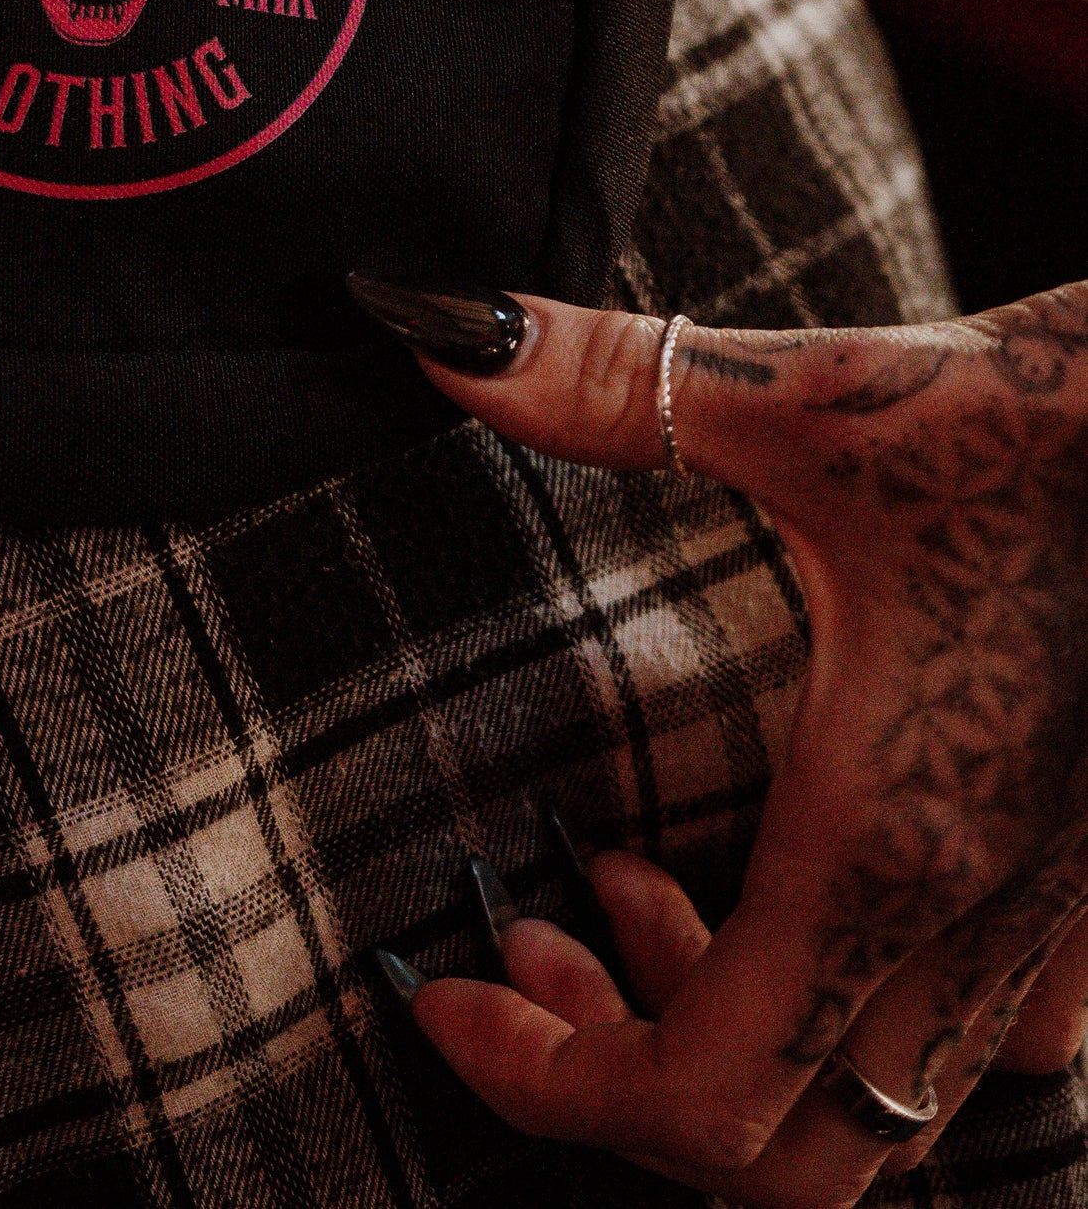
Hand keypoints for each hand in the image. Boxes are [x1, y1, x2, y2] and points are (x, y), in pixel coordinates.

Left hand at [352, 279, 1087, 1204]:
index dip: (545, 1083)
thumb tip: (440, 338)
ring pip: (888, 1105)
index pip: (698, 1099)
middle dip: (620, 1076)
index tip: (448, 992)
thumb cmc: (1044, 426)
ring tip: (641, 887)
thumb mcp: (806, 404)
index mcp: (884, 843)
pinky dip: (867, 1003)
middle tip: (534, 937)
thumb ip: (604, 383)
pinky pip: (987, 1031)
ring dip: (747, 1043)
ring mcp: (1061, 916)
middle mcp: (982, 918)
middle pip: (785, 1158)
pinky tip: (815, 868)